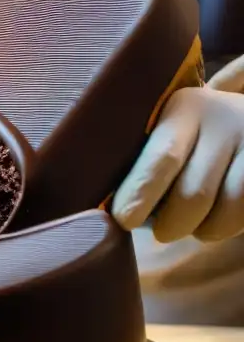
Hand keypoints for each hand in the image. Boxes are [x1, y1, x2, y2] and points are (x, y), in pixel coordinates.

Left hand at [112, 57, 243, 241]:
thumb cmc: (192, 137)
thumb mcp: (168, 131)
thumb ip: (144, 160)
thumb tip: (113, 208)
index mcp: (184, 108)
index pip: (162, 157)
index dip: (141, 193)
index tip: (124, 219)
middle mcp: (223, 120)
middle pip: (194, 192)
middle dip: (172, 224)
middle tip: (161, 233)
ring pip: (226, 210)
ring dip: (203, 230)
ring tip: (191, 226)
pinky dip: (228, 228)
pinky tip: (215, 221)